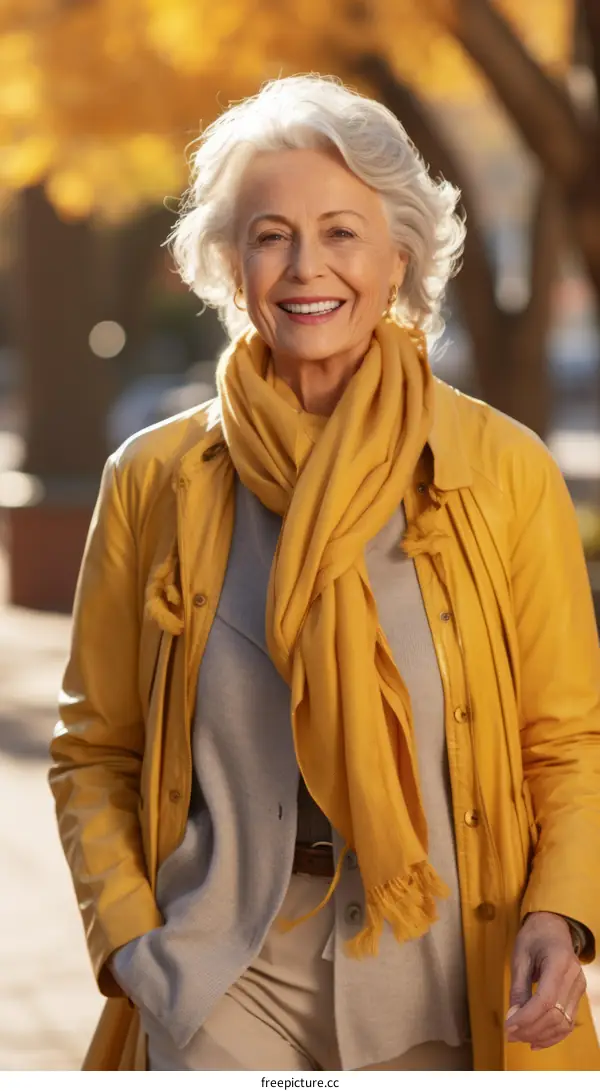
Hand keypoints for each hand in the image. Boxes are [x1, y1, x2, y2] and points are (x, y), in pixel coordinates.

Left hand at [505, 911, 586, 1049]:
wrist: (553, 926)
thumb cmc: (534, 937)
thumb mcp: (520, 956)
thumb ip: (518, 988)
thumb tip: (513, 1017)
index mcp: (559, 962)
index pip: (545, 1000)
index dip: (526, 1018)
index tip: (508, 1027)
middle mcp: (574, 976)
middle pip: (555, 1015)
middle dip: (531, 1029)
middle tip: (510, 1034)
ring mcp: (579, 987)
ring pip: (563, 1023)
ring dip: (541, 1036)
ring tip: (520, 1038)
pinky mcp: (578, 995)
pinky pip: (568, 1022)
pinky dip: (553, 1035)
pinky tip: (536, 1040)